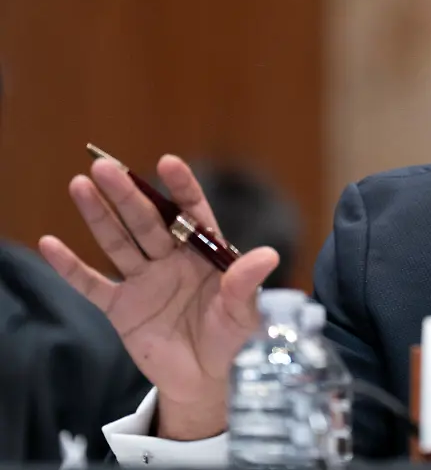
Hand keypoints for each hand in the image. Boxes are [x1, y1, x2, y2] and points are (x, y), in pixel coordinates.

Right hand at [39, 155, 278, 439]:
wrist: (203, 379)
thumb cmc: (229, 338)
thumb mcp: (243, 313)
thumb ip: (246, 283)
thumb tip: (269, 255)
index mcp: (204, 254)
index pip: (192, 213)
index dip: (181, 187)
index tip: (168, 163)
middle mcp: (170, 259)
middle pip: (147, 221)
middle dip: (128, 195)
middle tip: (107, 166)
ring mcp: (143, 280)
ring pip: (118, 242)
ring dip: (98, 215)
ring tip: (81, 184)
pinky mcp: (120, 307)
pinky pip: (91, 285)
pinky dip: (70, 267)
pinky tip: (50, 244)